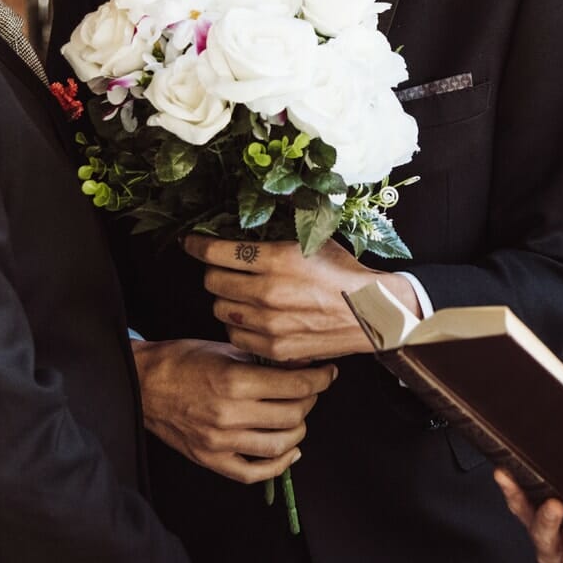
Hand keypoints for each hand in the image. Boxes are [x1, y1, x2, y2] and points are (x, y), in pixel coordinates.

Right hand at [131, 337, 334, 482]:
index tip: (327, 373)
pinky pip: (253, 473)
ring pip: (279, 445)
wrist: (143, 383)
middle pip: (292, 415)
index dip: (320, 380)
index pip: (295, 387)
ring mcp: (220, 441)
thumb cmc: (182, 360)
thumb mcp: (225, 349)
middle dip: (310, 401)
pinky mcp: (210, 458)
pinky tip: (289, 451)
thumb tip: (302, 366)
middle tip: (311, 390)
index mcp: (234, 381)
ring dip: (299, 431)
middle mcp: (229, 414)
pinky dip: (278, 465)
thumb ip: (263, 361)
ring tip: (298, 416)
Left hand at [187, 236, 417, 361]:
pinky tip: (252, 318)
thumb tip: (248, 215)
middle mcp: (267, 292)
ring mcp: (269, 323)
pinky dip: (239, 326)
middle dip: (213, 272)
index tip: (191, 242)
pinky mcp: (274, 348)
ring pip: (221, 310)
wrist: (372, 311)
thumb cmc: (343, 272)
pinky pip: (236, 336)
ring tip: (239, 294)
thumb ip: (276, 232)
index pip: (215, 252)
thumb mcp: (313, 239)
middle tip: (222, 269)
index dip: (197, 245)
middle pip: (212, 282)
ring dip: (225, 300)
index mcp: (276, 258)